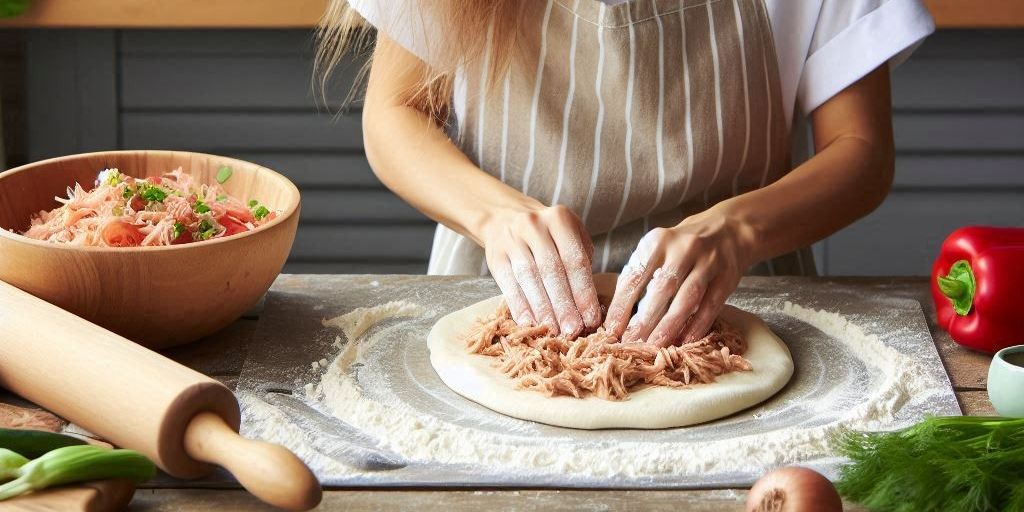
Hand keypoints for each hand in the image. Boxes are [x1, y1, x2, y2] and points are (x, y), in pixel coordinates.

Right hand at [482, 203, 601, 336]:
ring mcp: (511, 240)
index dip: (583, 292)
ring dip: (543, 309)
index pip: (575, 260)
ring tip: (554, 331)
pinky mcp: (495, 256)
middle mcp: (534, 226)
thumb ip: (582, 261)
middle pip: (552, 271)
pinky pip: (509, 284)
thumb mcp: (569, 235)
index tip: (591, 319)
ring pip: (529, 279)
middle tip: (573, 331)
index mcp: (559, 219)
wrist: (505, 217)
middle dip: (564, 305)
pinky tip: (530, 323)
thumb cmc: (547, 234)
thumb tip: (589, 304)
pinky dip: (520, 306)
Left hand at [604, 208, 754, 345]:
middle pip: (661, 289)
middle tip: (631, 344)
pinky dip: (697, 326)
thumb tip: (617, 316)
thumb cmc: (681, 248)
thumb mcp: (657, 250)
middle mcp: (683, 249)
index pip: (635, 277)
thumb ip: (638, 276)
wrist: (728, 230)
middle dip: (644, 320)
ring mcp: (708, 262)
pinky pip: (711, 306)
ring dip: (669, 326)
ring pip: (687, 299)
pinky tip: (685, 342)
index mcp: (658, 241)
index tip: (611, 330)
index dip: (622, 306)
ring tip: (654, 347)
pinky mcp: (727, 277)